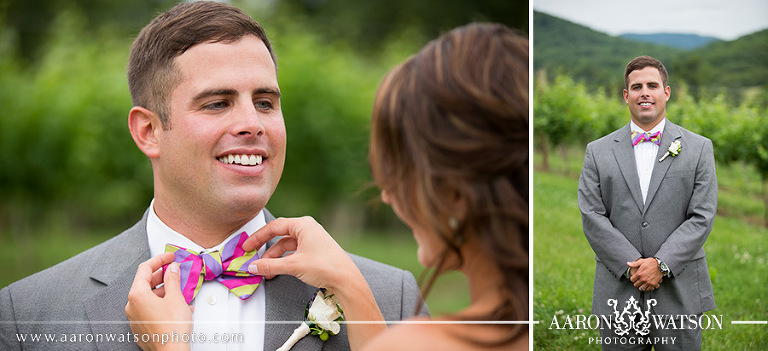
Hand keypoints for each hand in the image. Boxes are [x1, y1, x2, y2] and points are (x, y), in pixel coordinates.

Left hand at [126, 252, 192, 350]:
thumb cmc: (171, 328)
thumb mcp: (175, 297)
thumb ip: (172, 279)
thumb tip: (172, 269)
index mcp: (137, 295)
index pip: (145, 268)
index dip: (159, 259)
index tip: (169, 256)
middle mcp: (132, 305)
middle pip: (145, 282)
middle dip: (161, 275)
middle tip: (174, 271)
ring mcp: (135, 317)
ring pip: (148, 297)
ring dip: (163, 291)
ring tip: (179, 291)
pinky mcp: (141, 327)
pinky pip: (150, 309)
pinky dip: (161, 303)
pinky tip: (175, 306)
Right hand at [243, 217, 386, 349]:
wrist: (347, 279)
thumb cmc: (325, 266)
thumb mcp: (293, 266)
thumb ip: (270, 266)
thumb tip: (254, 267)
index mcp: (303, 225)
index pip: (274, 227)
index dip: (258, 237)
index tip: (247, 247)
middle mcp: (308, 229)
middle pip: (280, 236)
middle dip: (266, 250)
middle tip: (253, 258)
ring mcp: (312, 240)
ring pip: (287, 246)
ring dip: (275, 258)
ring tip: (265, 271)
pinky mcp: (315, 251)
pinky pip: (294, 252)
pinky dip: (284, 261)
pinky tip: (277, 271)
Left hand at [627, 258, 662, 291]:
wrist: (661, 265)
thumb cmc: (651, 262)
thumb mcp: (642, 261)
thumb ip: (634, 264)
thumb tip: (628, 263)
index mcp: (639, 274)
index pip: (632, 280)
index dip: (633, 279)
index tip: (634, 278)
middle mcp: (643, 279)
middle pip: (636, 285)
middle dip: (636, 283)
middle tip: (638, 281)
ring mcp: (648, 282)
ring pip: (641, 288)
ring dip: (641, 286)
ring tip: (642, 284)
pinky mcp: (654, 284)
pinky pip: (649, 289)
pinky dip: (648, 288)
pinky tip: (648, 285)